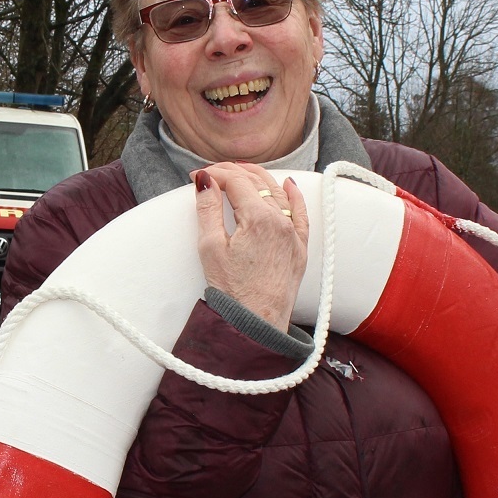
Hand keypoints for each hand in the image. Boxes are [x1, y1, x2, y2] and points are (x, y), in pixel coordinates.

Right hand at [192, 162, 308, 330]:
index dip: (214, 174)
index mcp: (258, 218)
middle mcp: (281, 221)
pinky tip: (288, 185)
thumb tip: (205, 181)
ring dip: (258, 179)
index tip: (197, 176)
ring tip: (240, 173)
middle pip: (257, 182)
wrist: (257, 324)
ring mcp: (294, 234)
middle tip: (212, 174)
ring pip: (278, 193)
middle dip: (233, 172)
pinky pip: (301, 213)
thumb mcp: (210, 247)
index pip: (236, 181)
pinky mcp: (300, 248)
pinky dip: (294, 196)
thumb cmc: (232, 291)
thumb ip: (208, 209)